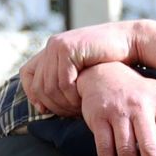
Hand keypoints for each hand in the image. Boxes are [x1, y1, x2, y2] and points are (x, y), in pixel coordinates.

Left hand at [20, 21, 144, 115]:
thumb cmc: (112, 60)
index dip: (32, 93)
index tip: (46, 109)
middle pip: (38, 85)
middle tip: (70, 113)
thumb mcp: (84, 71)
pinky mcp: (69, 50)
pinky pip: (64, 81)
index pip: (27, 73)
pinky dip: (72, 95)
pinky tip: (84, 99)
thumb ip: (66, 80)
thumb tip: (43, 106)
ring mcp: (58, 46)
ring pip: (51, 86)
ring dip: (65, 102)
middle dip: (54, 104)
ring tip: (79, 108)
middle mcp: (51, 46)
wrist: (129, 42)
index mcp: (51, 49)